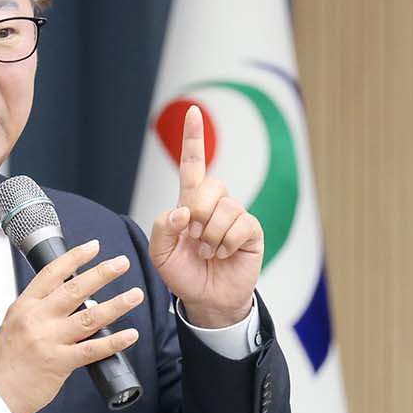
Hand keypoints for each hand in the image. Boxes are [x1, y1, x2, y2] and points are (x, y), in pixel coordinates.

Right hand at [0, 240, 144, 412]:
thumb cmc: (7, 360)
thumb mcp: (16, 323)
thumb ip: (42, 310)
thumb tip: (78, 300)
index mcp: (26, 306)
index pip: (52, 273)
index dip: (75, 257)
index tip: (93, 247)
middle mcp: (37, 319)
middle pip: (75, 290)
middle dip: (102, 273)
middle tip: (122, 263)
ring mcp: (49, 340)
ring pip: (89, 317)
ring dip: (116, 304)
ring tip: (135, 295)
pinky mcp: (59, 362)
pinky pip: (93, 349)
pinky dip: (114, 341)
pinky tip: (130, 335)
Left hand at [147, 103, 261, 326]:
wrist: (206, 300)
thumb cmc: (183, 274)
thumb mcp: (161, 253)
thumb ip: (163, 227)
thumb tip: (185, 210)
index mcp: (190, 203)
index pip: (192, 164)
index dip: (193, 138)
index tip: (193, 112)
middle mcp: (215, 204)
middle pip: (211, 185)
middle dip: (198, 213)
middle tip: (194, 238)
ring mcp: (235, 217)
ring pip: (226, 207)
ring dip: (211, 235)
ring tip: (208, 251)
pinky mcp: (251, 232)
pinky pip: (241, 224)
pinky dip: (227, 242)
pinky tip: (224, 254)